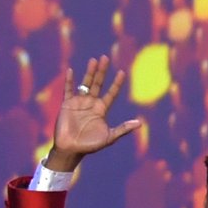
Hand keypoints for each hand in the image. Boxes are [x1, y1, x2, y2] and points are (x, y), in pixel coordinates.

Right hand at [43, 56, 143, 170]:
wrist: (72, 149)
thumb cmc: (91, 145)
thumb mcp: (110, 137)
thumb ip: (123, 129)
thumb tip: (140, 123)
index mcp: (102, 109)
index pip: (111, 93)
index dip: (116, 83)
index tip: (122, 72)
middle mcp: (91, 103)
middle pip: (98, 84)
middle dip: (102, 72)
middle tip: (105, 58)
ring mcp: (79, 102)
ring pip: (85, 84)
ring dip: (89, 72)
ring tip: (94, 60)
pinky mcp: (67, 104)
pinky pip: (68, 90)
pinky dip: (70, 81)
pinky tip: (71, 71)